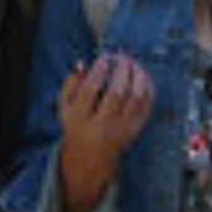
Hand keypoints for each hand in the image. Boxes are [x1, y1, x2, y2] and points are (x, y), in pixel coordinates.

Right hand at [50, 50, 155, 191]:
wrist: (92, 155)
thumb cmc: (77, 123)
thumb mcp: (65, 106)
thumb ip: (70, 84)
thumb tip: (81, 64)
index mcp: (80, 119)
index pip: (90, 91)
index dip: (99, 71)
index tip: (104, 57)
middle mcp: (103, 126)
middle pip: (116, 93)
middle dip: (121, 70)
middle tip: (121, 56)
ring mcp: (122, 128)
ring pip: (136, 97)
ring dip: (137, 75)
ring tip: (132, 63)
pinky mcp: (136, 128)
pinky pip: (147, 104)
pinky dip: (147, 86)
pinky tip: (141, 75)